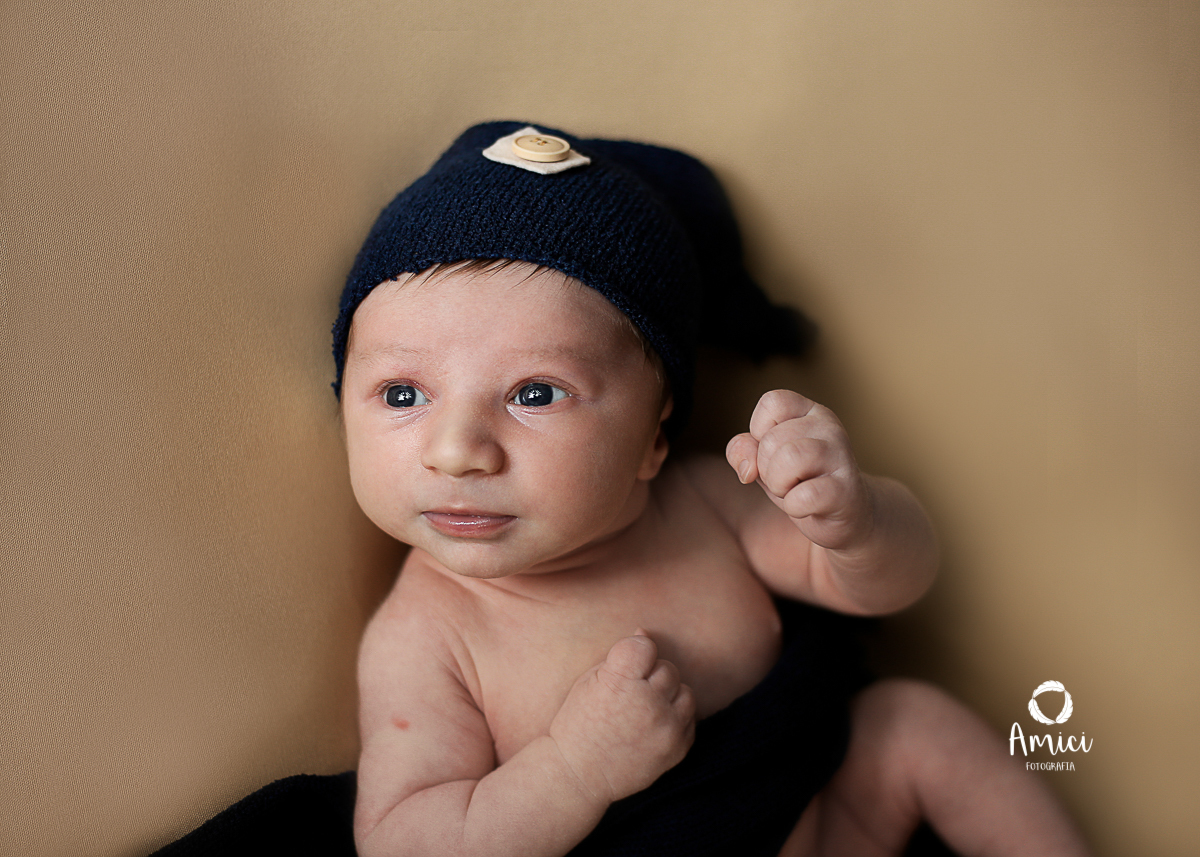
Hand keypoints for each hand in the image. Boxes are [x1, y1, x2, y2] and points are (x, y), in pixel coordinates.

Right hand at [548, 632, 694, 804]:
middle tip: (631, 693)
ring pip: (685, 692)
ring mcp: (666, 729)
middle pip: (668, 669)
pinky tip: (652, 726)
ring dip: (668, 696)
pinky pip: (690, 719)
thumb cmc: (579, 723)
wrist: (578, 775)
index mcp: (620, 683)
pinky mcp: (678, 749)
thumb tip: (645, 633)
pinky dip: (674, 718)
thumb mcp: (590, 681)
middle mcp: (648, 704)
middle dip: (651, 676)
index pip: (645, 646)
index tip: (626, 664)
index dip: (636, 651)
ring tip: (644, 709)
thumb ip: (621, 655)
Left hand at [726, 390, 872, 551]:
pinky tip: (807, 507)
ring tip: (794, 490)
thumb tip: (747, 467)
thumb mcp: (764, 461)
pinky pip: (804, 496)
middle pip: (771, 440)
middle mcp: (829, 426)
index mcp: (809, 411)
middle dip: (766, 469)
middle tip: (788, 479)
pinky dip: (794, 507)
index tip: (773, 450)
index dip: (759, 430)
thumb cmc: (800, 482)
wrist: (845, 516)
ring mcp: (841, 456)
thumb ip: (743, 451)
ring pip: (788, 458)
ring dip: (779, 485)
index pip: (772, 401)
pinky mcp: (846, 490)